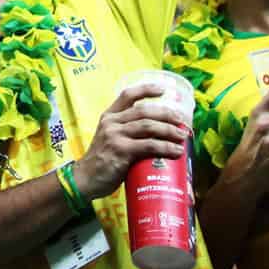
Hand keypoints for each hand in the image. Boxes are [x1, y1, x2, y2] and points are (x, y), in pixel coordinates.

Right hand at [72, 82, 191, 198]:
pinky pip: (148, 145)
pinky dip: (165, 147)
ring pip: (149, 126)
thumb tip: (157, 135)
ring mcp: (115, 136)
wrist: (85, 179)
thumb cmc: (102, 160)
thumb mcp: (110, 139)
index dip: (146, 90)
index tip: (163, 90)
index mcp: (109, 116)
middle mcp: (111, 122)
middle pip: (144, 111)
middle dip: (167, 114)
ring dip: (169, 130)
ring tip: (183, 136)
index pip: (127, 95)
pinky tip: (176, 151)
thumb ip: (127, 133)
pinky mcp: (121, 151)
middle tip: (182, 121)